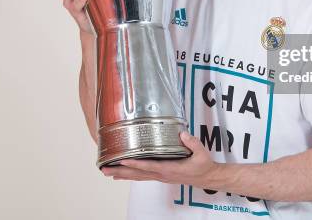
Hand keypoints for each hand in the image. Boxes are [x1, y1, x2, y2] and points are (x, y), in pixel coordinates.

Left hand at [101, 132, 223, 188]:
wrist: (207, 177)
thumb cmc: (202, 165)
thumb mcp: (201, 152)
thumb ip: (192, 143)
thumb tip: (182, 134)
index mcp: (169, 168)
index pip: (148, 166)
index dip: (134, 163)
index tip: (122, 160)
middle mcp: (161, 174)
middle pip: (137, 174)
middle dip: (120, 171)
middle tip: (105, 170)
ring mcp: (160, 176)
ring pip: (137, 176)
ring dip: (122, 174)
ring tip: (108, 172)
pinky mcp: (161, 175)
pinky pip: (142, 176)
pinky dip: (130, 175)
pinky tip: (122, 174)